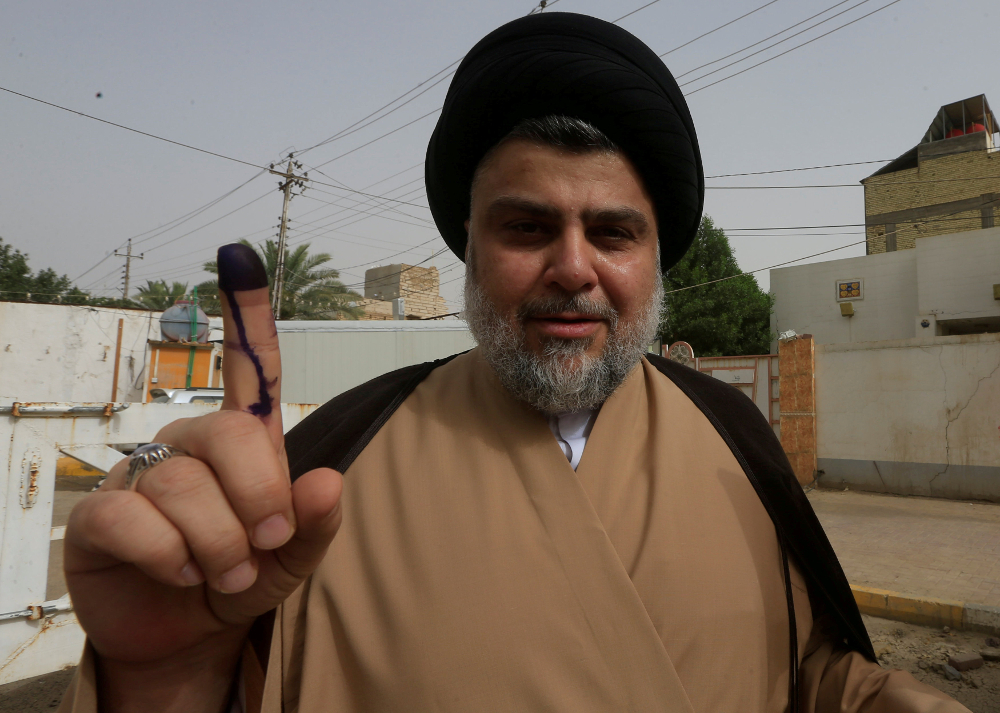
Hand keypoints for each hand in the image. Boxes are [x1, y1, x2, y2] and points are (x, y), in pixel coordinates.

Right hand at [64, 244, 342, 711]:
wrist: (187, 635)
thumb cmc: (244, 579)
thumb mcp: (293, 559)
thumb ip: (315, 523)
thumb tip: (328, 479)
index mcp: (243, 445)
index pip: (247, 369)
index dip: (246, 312)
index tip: (240, 250)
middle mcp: (191, 446)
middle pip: (227, 434)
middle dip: (258, 496)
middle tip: (267, 541)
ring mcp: (141, 476)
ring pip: (182, 486)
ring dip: (217, 544)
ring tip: (226, 575)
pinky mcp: (101, 516)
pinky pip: (132, 517)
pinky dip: (169, 556)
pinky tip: (180, 573)